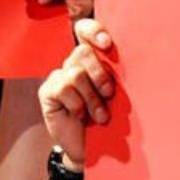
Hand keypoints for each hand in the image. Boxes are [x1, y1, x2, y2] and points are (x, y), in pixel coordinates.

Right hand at [38, 18, 114, 167]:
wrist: (90, 149)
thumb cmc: (107, 120)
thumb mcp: (116, 96)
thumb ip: (116, 76)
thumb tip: (132, 59)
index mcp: (92, 60)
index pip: (85, 31)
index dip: (94, 30)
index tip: (107, 43)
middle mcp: (73, 64)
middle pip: (83, 52)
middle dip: (100, 74)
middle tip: (109, 94)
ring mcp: (58, 77)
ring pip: (76, 73)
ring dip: (92, 98)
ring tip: (100, 115)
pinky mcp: (47, 91)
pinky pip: (63, 88)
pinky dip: (77, 104)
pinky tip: (79, 115)